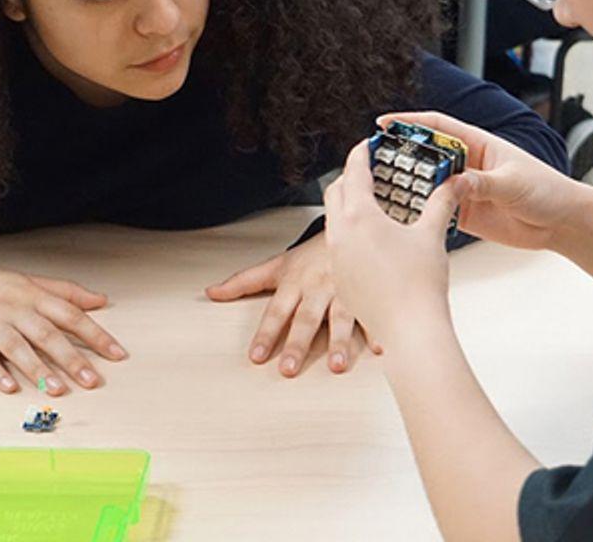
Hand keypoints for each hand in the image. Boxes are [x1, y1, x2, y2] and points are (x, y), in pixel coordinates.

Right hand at [0, 262, 126, 394]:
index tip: (116, 353)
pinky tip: (10, 387)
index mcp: (35, 296)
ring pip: (18, 348)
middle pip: (48, 335)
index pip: (72, 315)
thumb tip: (101, 300)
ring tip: (57, 389)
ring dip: (38, 369)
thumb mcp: (32, 282)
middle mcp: (16, 310)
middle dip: (71, 359)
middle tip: (91, 380)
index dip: (96, 335)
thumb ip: (67, 292)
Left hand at [205, 233, 379, 376]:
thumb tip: (211, 292)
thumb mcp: (277, 263)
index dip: (266, 334)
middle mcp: (318, 289)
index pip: (276, 312)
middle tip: (288, 368)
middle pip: (306, 319)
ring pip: (341, 318)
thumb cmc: (312, 253)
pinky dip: (378, 330)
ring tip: (336, 366)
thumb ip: (244, 281)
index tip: (256, 356)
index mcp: (295, 283)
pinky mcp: (368, 294)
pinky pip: (374, 313)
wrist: (350, 225)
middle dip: (297, 344)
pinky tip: (381, 348)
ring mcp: (344, 292)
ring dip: (339, 342)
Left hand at [323, 141, 466, 345]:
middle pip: (335, 192)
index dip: (361, 154)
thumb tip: (455, 183)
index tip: (367, 145)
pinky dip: (349, 235)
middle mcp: (340, 234)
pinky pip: (337, 247)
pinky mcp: (340, 280)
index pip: (354, 172)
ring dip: (347, 207)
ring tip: (371, 206)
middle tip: (368, 172)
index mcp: (359, 216)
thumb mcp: (432, 234)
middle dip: (349, 178)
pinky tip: (371, 242)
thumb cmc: (420, 283)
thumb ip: (442, 203)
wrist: (410, 330)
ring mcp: (336, 259)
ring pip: (333, 221)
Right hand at [378, 112, 582, 249]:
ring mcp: (463, 190)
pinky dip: (419, 214)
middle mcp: (466, 165)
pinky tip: (401, 218)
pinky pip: (436, 212)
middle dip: (399, 157)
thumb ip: (482, 182)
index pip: (437, 127)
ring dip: (406, 187)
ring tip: (379, 192)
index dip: (409, 123)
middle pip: (425, 156)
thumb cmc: (547, 191)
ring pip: (427, 185)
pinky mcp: (464, 215)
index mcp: (478, 145)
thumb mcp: (513, 183)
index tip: (383, 124)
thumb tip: (454, 183)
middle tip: (373, 163)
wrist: (562, 223)